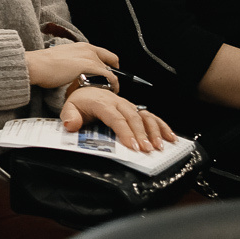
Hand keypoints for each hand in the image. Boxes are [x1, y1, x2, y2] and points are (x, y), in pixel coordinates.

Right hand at [25, 42, 119, 91]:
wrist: (36, 65)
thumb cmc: (42, 65)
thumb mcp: (61, 60)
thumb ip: (72, 63)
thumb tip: (75, 73)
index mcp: (81, 46)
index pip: (104, 54)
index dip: (109, 65)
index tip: (108, 74)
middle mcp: (88, 49)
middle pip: (109, 63)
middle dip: (110, 75)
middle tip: (107, 86)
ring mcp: (90, 57)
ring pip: (109, 71)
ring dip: (111, 82)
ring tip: (107, 92)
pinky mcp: (89, 66)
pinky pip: (109, 77)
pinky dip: (112, 85)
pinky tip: (108, 92)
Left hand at [60, 86, 176, 152]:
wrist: (88, 89)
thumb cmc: (81, 101)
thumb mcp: (70, 107)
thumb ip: (70, 116)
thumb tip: (72, 125)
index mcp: (103, 103)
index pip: (116, 118)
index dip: (125, 131)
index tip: (132, 145)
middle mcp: (118, 103)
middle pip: (133, 118)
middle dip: (142, 135)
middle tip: (147, 149)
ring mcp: (129, 105)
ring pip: (145, 116)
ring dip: (154, 131)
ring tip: (159, 146)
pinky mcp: (136, 109)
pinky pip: (151, 116)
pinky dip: (162, 126)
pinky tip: (170, 136)